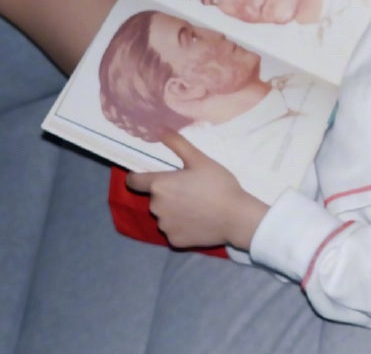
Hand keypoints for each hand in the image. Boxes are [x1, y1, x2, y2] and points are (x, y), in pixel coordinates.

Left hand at [126, 132, 268, 250]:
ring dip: (173, 211)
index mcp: (159, 185)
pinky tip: (198, 221)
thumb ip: (177, 143)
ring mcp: (164, 226)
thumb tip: (160, 128)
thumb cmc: (218, 185)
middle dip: (166, 193)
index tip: (150, 175)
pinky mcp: (174, 241)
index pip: (133, 180)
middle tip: (190, 190)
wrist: (236, 217)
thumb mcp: (200, 159)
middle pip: (154, 197)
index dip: (138, 177)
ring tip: (196, 206)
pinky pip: (173, 230)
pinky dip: (181, 226)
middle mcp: (156, 207)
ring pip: (163, 215)